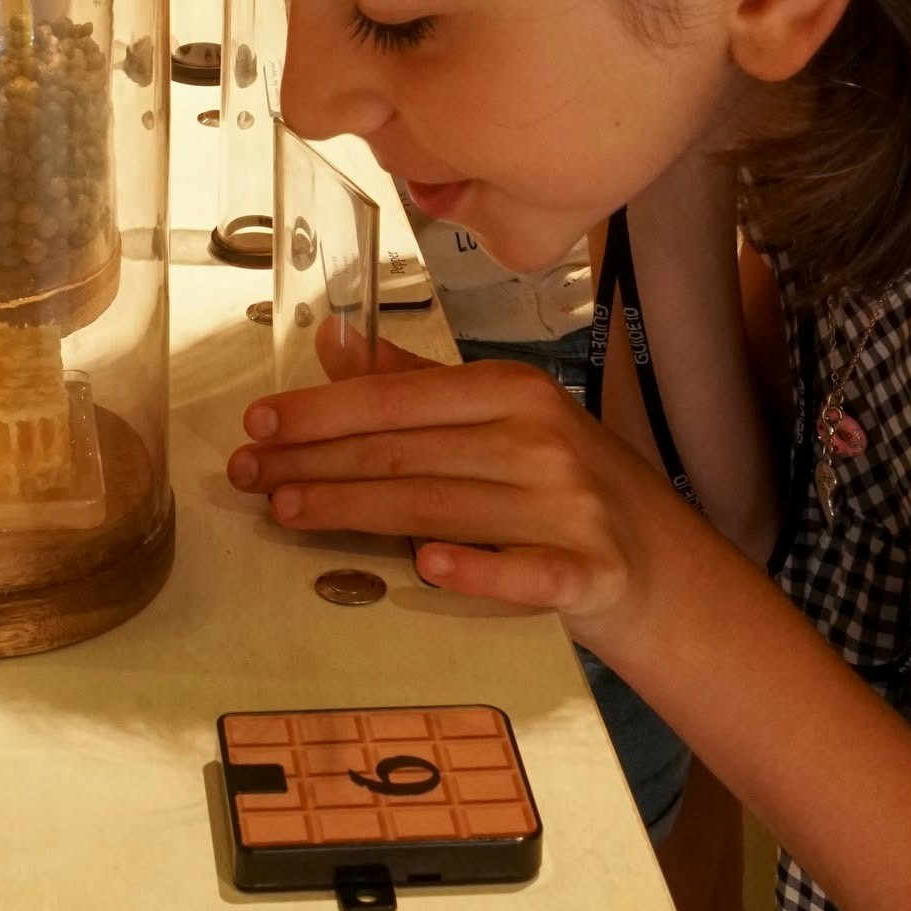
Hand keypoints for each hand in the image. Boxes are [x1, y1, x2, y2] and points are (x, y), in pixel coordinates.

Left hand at [227, 321, 697, 641]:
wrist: (663, 566)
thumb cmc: (564, 484)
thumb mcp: (501, 418)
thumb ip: (415, 383)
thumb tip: (333, 339)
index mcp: (513, 391)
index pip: (398, 399)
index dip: (322, 411)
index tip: (257, 424)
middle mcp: (540, 440)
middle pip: (406, 453)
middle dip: (315, 463)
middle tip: (246, 476)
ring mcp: (568, 507)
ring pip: (439, 506)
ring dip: (354, 511)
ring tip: (285, 512)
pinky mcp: (589, 570)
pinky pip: (524, 570)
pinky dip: (475, 568)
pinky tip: (424, 564)